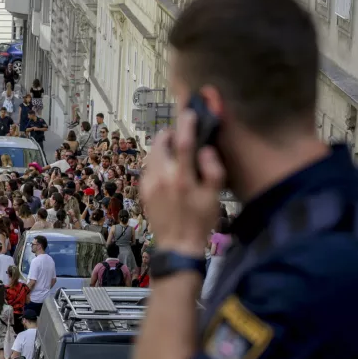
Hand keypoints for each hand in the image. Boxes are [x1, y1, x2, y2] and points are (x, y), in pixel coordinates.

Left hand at [140, 110, 224, 256]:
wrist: (177, 245)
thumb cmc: (200, 222)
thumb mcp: (214, 198)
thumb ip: (213, 171)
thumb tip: (206, 150)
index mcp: (181, 178)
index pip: (183, 142)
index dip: (186, 124)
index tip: (189, 113)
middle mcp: (161, 178)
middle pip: (160, 143)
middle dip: (170, 134)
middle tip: (181, 134)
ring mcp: (149, 184)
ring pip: (152, 154)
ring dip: (163, 148)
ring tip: (175, 152)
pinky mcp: (143, 191)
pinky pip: (148, 168)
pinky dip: (157, 162)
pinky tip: (168, 170)